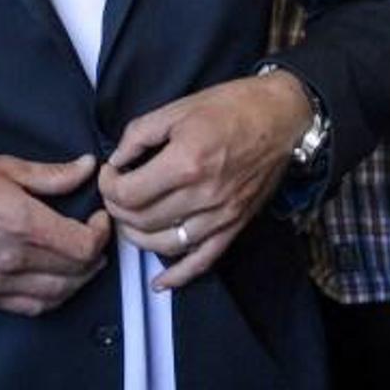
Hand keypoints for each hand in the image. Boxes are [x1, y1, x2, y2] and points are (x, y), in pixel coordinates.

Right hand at [0, 153, 109, 315]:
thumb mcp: (7, 167)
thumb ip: (53, 174)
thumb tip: (87, 168)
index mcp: (21, 222)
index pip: (82, 245)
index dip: (101, 232)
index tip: (99, 217)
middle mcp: (13, 258)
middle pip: (76, 271)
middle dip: (95, 253)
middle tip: (94, 234)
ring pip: (59, 294)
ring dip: (79, 278)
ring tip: (83, 257)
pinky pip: (33, 307)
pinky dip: (55, 296)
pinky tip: (58, 279)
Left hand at [98, 73, 310, 290]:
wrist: (281, 117)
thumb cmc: (231, 106)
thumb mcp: (178, 108)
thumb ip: (140, 134)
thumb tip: (117, 159)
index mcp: (185, 162)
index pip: (129, 194)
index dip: (108, 186)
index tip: (109, 173)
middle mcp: (203, 195)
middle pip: (143, 221)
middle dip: (117, 210)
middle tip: (115, 193)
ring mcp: (221, 216)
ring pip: (166, 245)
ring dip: (138, 238)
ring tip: (129, 220)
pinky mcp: (235, 226)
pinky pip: (203, 261)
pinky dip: (179, 276)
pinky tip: (161, 283)